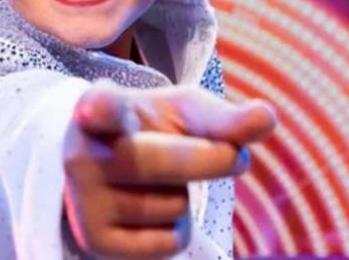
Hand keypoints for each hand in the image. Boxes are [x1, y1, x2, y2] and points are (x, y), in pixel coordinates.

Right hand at [62, 82, 275, 258]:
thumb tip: (266, 117)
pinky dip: (177, 228)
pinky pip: (170, 241)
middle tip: (230, 155)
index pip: (99, 108)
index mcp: (99, 108)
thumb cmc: (151, 130)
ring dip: (185, 196)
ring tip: (156, 183)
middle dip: (214, 159)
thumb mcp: (184, 114)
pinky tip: (151, 211)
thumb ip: (224, 117)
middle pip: (171, 162)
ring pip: (176, 205)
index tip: (95, 110)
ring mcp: (85, 202)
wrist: (105, 170)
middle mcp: (82, 154)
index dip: (101, 109)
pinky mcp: (96, 242)